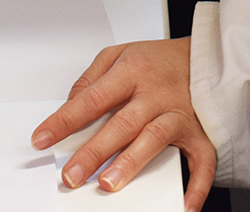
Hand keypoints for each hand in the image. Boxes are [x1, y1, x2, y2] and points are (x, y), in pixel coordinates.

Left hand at [33, 38, 216, 209]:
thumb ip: (92, 78)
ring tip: (108, 183)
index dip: (65, 120)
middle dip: (93, 151)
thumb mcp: (120, 54)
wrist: (206, 59)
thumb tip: (70, 104)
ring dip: (130, 163)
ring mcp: (179, 115)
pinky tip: (183, 204)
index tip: (43, 139)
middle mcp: (155, 94)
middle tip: (72, 174)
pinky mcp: (200, 134)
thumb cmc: (160, 60)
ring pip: (153, 139)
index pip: (92, 98)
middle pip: (121, 123)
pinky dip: (195, 185)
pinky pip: (201, 162)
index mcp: (133, 71)